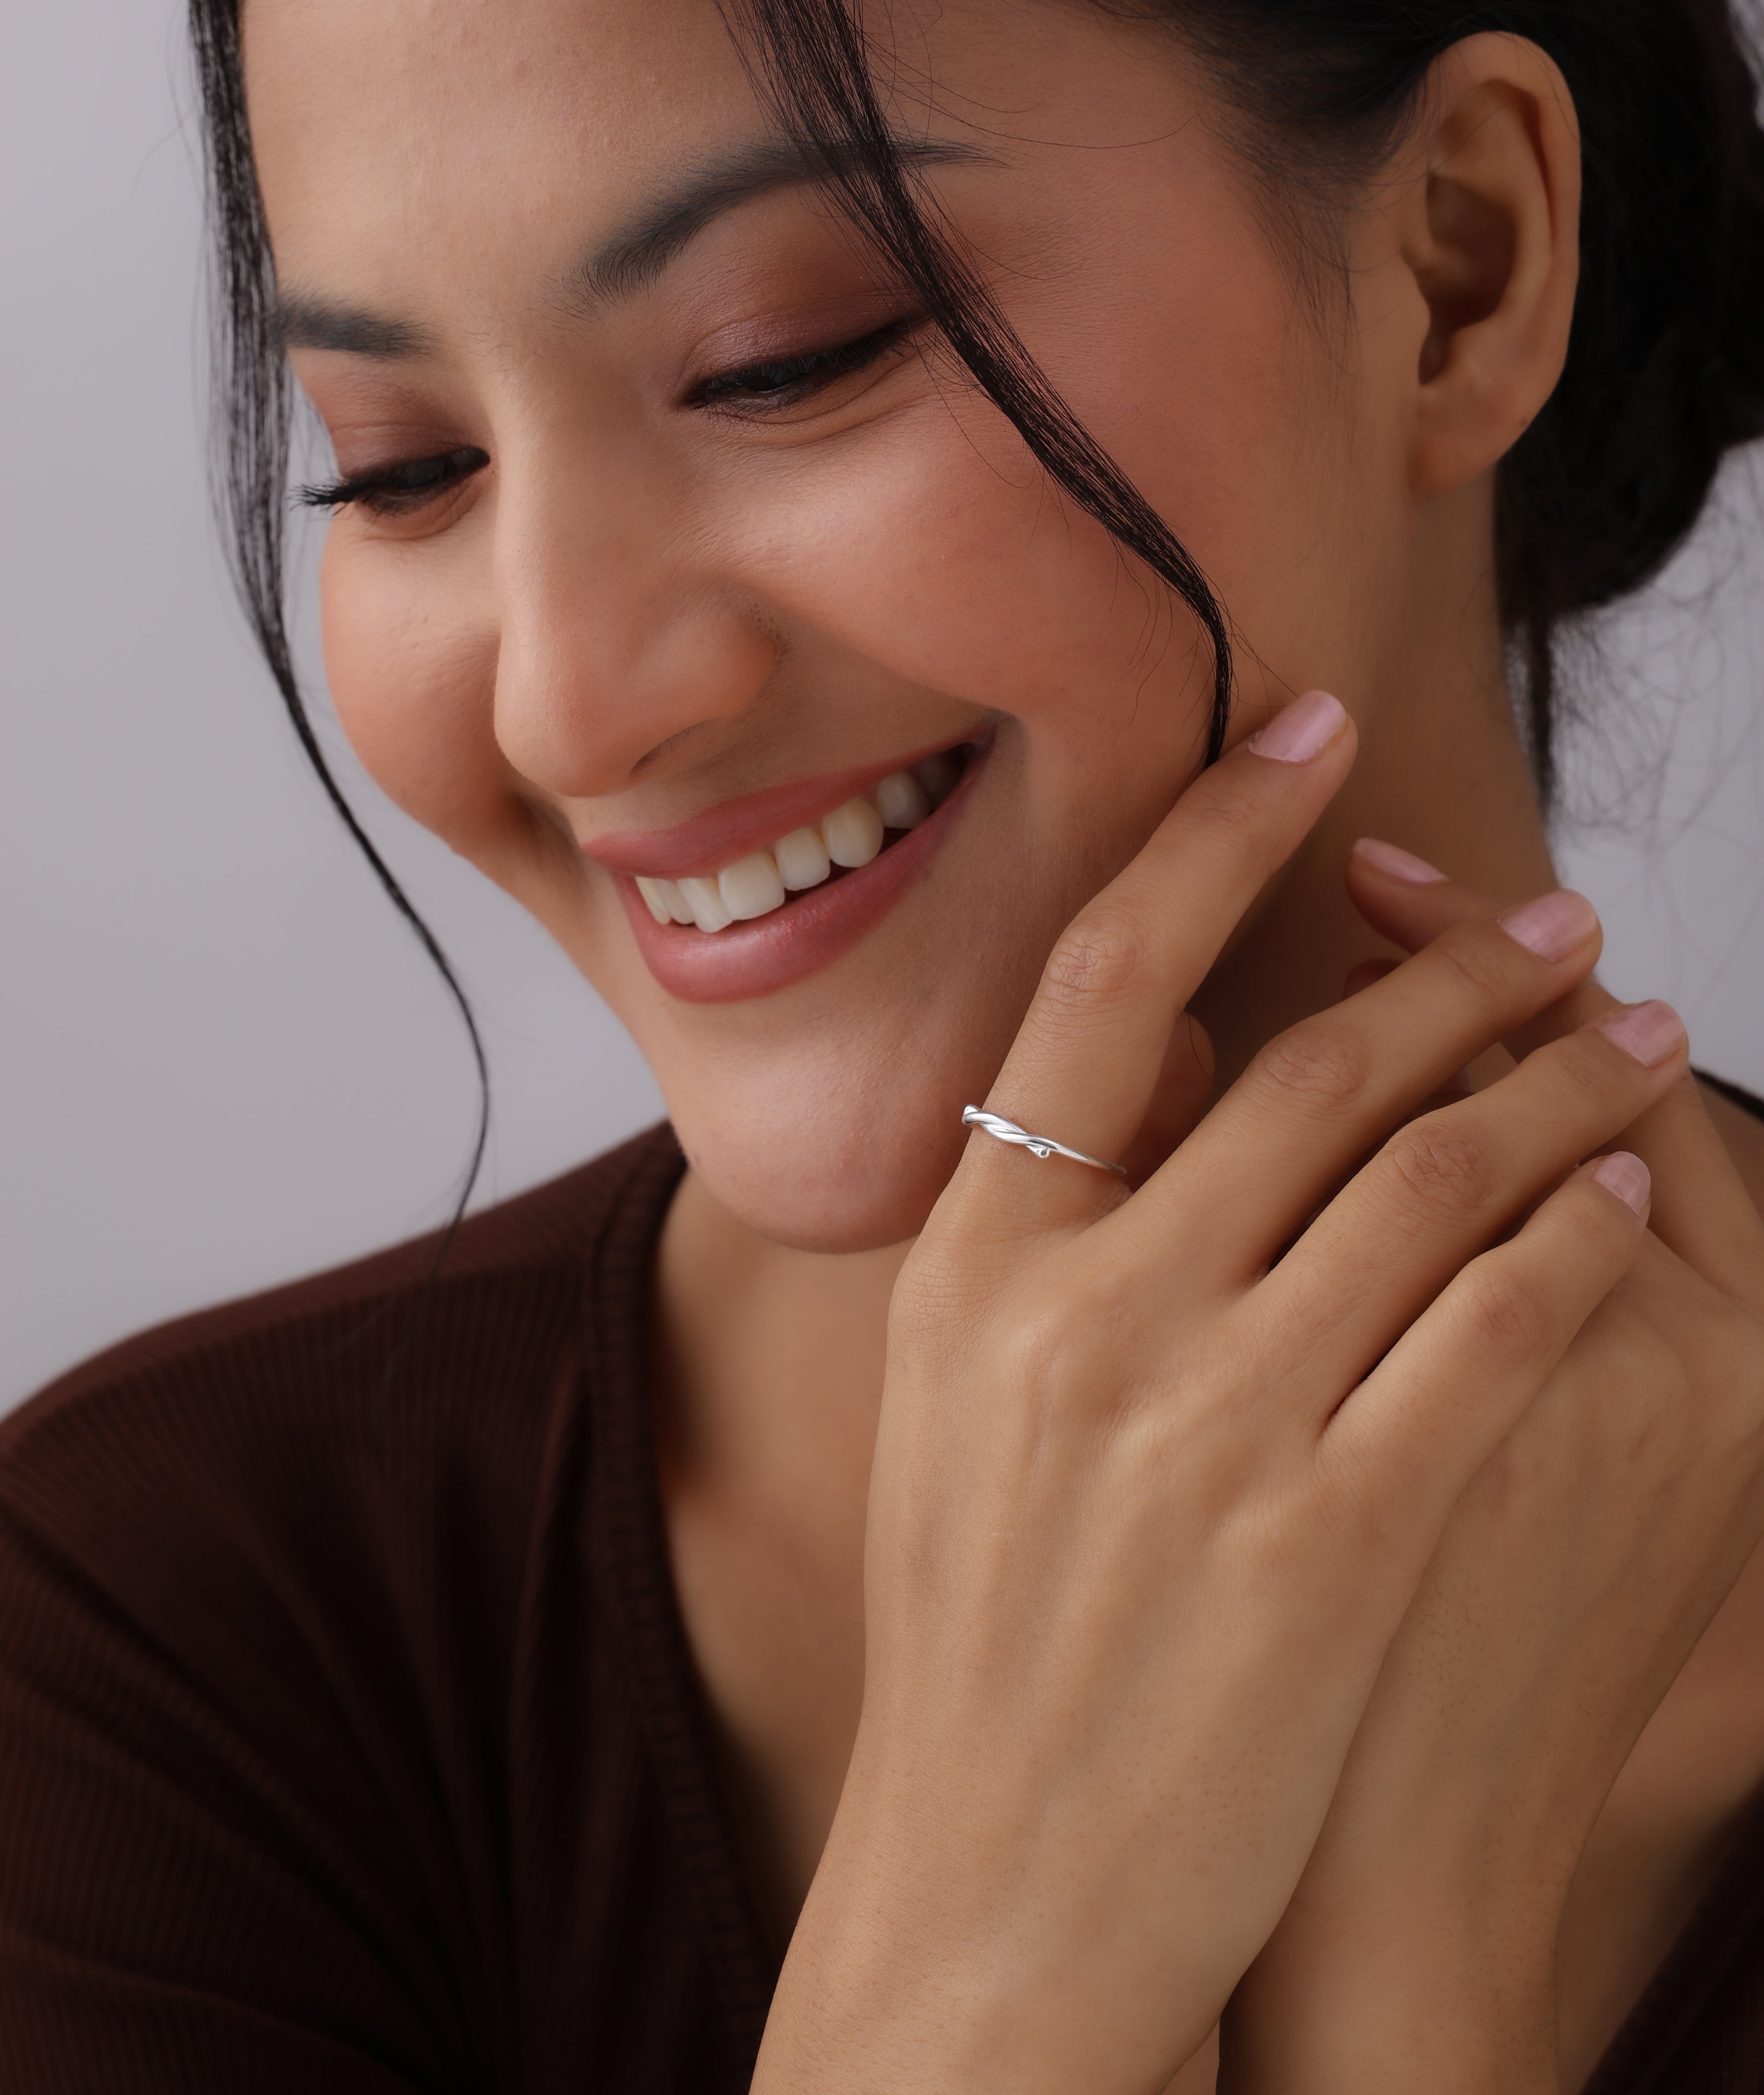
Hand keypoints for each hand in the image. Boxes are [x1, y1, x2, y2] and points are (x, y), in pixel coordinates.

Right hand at [752, 702, 1686, 2094]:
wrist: (1002, 1884)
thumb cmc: (990, 1627)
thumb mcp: (959, 1394)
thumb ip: (1047, 1215)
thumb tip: (1171, 1048)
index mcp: (974, 1255)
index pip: (1104, 973)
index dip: (1218, 830)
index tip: (1314, 730)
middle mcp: (1081, 1311)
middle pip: (1309, 1066)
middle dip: (1459, 967)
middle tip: (1559, 913)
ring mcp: (1203, 1422)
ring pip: (1425, 1180)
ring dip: (1551, 1082)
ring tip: (1631, 1027)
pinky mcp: (1324, 1536)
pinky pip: (1485, 1333)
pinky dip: (1566, 1238)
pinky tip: (1622, 1187)